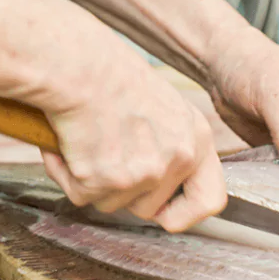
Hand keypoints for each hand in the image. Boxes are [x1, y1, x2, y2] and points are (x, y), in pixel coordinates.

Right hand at [27, 0, 226, 231]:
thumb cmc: (115, 76)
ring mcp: (140, 174)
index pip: (210, 201)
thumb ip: (173, 147)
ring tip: (89, 140)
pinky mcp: (102, 181)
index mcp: (196, 141)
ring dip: (95, 181)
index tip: (166, 215)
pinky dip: (68, 174)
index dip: (186, 214)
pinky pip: (79, 195)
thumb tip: (159, 183)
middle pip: (148, 208)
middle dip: (124, 191)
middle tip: (108, 155)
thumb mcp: (167, 109)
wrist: (80, 65)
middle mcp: (175, 161)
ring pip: (112, 204)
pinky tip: (68, 143)